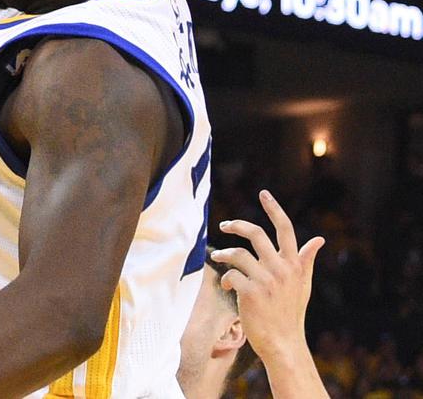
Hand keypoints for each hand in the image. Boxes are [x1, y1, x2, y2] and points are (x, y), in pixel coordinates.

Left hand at [213, 189, 324, 361]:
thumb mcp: (302, 285)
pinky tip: (227, 287)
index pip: (285, 230)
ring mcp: (266, 281)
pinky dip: (226, 279)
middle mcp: (282, 269)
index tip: (264, 193)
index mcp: (294, 265)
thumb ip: (306, 260)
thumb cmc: (290, 313)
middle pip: (256, 234)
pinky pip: (231, 275)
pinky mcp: (250, 292)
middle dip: (237, 225)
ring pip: (238, 254)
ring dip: (223, 254)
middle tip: (224, 225)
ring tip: (217, 258)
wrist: (284, 343)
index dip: (274, 209)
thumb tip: (319, 239)